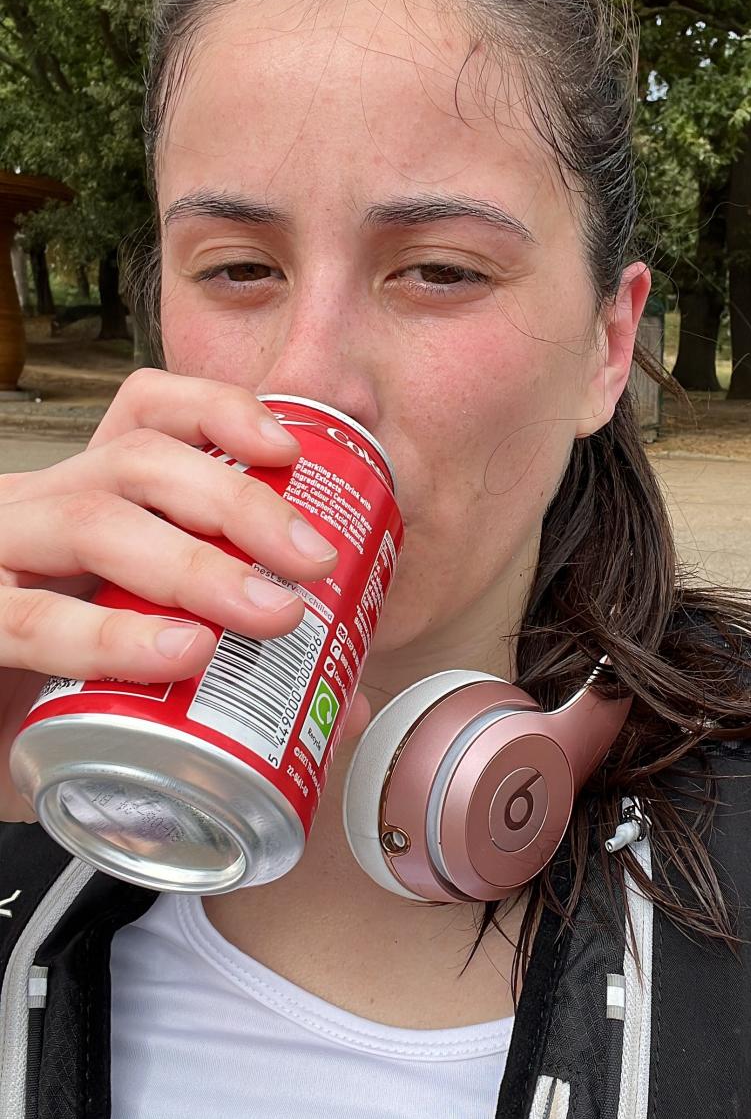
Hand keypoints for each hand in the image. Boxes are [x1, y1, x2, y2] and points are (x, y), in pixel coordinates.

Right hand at [0, 369, 370, 819]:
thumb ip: (248, 682)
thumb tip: (347, 700)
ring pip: (94, 520)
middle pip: (139, 460)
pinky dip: (114, 637)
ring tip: (269, 611)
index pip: (144, 417)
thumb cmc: (55, 707)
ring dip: (195, 563)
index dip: (217, 411)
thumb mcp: (150, 675)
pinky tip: (180, 652)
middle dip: (240, 501)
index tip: (289, 450)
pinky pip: (36, 621)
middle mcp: (38, 513)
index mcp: (86, 503)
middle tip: (313, 560)